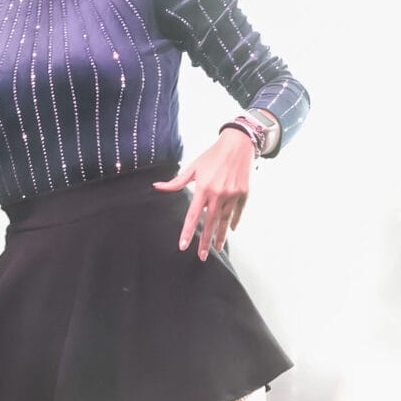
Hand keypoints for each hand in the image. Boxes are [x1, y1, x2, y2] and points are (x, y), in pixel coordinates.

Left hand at [157, 128, 255, 259]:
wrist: (238, 144)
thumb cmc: (213, 155)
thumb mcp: (193, 167)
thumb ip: (176, 181)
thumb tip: (157, 186)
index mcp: (204, 188)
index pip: (192, 215)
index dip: (187, 231)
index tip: (183, 246)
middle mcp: (218, 194)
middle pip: (209, 223)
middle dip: (205, 242)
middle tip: (202, 256)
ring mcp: (232, 195)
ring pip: (224, 221)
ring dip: (219, 236)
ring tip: (216, 249)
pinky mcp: (243, 193)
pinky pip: (237, 212)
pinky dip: (233, 222)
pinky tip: (230, 230)